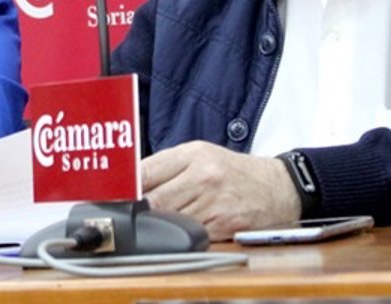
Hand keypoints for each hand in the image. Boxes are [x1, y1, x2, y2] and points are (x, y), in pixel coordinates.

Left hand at [141, 141, 300, 240]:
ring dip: (160, 225)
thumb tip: (129, 184)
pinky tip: (184, 229)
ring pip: (170, 221)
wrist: (278, 187)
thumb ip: (166, 166)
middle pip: (154, 200)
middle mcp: (204, 176)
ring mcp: (215, 202)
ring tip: (161, 220)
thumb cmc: (233, 171)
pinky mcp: (224, 226)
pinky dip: (182, 235)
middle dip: (141, 210)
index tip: (112, 196)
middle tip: (132, 214)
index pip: (145, 171)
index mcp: (193, 154)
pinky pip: (190, 235)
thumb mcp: (200, 155)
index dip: (125, 188)